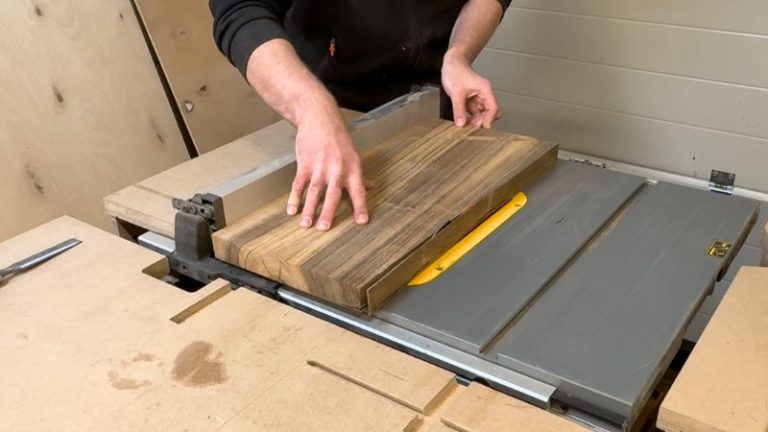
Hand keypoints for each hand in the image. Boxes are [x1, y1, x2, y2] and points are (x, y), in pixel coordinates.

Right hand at [287, 115, 368, 231]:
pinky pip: (299, 184)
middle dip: (328, 212)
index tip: (362, 222)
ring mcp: (319, 167)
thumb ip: (360, 175)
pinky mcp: (304, 164)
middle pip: (333, 194)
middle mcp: (337, 169)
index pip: (358, 191)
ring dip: (309, 209)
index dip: (360, 207)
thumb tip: (370, 187)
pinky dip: (294, 197)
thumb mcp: (354, 155)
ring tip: (305, 224)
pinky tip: (291, 210)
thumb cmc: (339, 138)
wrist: (319, 119)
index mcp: (352, 168)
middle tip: (324, 228)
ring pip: (314, 191)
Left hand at [441, 53, 500, 127]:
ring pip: (481, 114)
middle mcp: (484, 94)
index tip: (483, 127)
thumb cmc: (456, 70)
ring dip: (475, 121)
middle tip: (471, 127)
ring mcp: (478, 98)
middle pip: (490, 112)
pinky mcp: (471, 100)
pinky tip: (462, 121)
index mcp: (485, 89)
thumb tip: (461, 123)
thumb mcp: (456, 92)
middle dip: (482, 121)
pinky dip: (469, 117)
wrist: (451, 63)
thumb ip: (458, 109)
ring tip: (465, 125)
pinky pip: (473, 112)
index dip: (489, 119)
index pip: (493, 107)